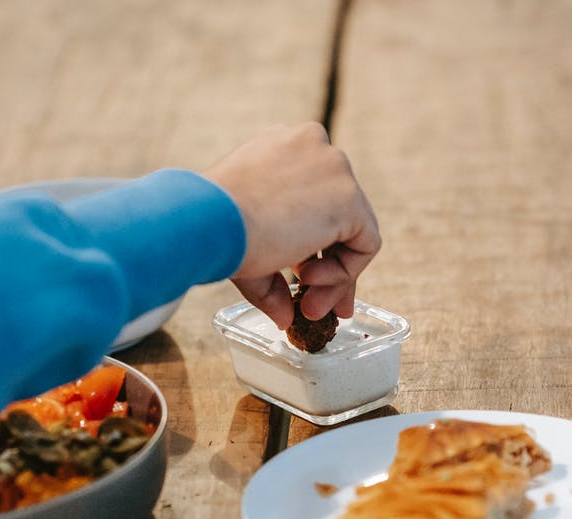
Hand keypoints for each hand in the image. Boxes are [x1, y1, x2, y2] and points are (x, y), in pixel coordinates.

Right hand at [202, 122, 380, 328]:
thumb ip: (271, 278)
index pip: (314, 198)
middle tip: (316, 308)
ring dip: (332, 276)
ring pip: (353, 232)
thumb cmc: (213, 227)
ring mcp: (334, 169)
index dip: (312, 243)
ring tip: (303, 303)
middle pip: (339, 215)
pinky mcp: (348, 197)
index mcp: (283, 148)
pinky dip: (342, 274)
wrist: (207, 219)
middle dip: (330, 266)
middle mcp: (313, 147)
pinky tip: (308, 283)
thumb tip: (285, 318)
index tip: (303, 281)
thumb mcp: (245, 247)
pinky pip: (363, 246)